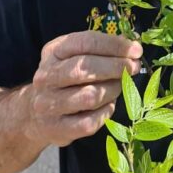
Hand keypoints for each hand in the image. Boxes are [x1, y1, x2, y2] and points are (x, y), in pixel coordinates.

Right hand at [26, 31, 141, 147]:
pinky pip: (90, 122)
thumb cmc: (66, 78)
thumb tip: (133, 47)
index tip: (136, 49)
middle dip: (116, 67)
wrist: (35, 114)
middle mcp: (46, 76)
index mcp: (53, 51)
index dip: (115, 45)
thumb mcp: (77, 55)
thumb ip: (102, 49)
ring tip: (120, 85)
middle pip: (85, 69)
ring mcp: (48, 104)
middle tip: (134, 67)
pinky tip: (108, 105)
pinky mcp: (55, 129)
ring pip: (90, 96)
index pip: (86, 42)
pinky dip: (105, 112)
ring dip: (113, 90)